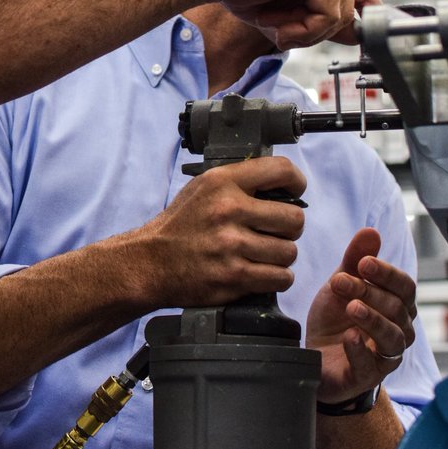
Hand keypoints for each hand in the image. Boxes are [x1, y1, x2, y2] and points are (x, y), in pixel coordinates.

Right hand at [136, 156, 306, 309]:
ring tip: (263, 254)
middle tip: (275, 232)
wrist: (150, 262)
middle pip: (294, 219)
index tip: (295, 192)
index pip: (281, 170)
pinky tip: (261, 272)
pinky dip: (276, 278)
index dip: (297, 182)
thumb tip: (280, 183)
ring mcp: (231, 246)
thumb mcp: (202, 188)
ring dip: (281, 256)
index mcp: (222, 183)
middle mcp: (228, 210)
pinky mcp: (233, 277)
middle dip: (290, 228)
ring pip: (289, 252)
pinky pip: (280, 278)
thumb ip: (238, 182)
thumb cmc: (180, 225)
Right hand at [211, 0, 379, 48]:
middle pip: (350, 11)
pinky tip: (276, 25)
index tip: (346, 41)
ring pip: (340, 16)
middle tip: (280, 29)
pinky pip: (328, 16)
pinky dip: (303, 31)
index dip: (357, 21)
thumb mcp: (288, 9)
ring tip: (274, 25)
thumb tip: (358, 36)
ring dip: (304, 32)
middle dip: (315, 30)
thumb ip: (322, 19)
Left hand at [305, 228, 416, 403]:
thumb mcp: (340, 285)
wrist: (313, 356)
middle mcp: (398, 331)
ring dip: (373, 320)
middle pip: (397, 309)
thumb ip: (353, 261)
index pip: (404, 287)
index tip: (363, 262)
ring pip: (393, 339)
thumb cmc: (334, 320)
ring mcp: (384, 356)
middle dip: (369, 292)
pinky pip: (371, 366)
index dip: (387, 273)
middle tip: (340, 281)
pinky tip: (348, 337)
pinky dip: (360, 351)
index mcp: (395, 306)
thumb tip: (370, 230)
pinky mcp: (366, 376)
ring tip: (352, 307)